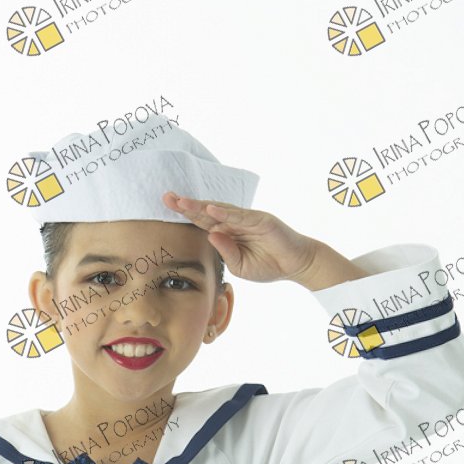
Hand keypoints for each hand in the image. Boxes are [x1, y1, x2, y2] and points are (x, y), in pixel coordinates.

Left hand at [161, 191, 317, 283]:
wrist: (296, 265)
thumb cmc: (269, 265)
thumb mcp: (240, 266)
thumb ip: (225, 253)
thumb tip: (211, 236)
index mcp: (228, 233)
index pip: (203, 222)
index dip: (186, 215)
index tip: (168, 207)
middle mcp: (235, 222)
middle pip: (207, 212)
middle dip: (187, 205)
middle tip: (167, 197)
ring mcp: (248, 219)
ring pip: (220, 210)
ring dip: (201, 206)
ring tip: (182, 202)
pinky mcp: (261, 220)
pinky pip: (240, 217)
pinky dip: (225, 213)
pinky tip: (210, 210)